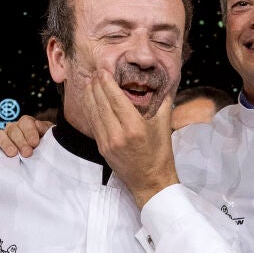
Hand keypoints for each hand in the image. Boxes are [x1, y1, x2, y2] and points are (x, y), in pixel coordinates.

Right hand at [0, 115, 51, 157]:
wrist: (40, 156)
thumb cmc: (44, 144)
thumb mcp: (49, 136)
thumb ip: (45, 129)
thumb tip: (38, 124)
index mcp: (27, 122)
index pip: (26, 122)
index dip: (30, 132)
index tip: (35, 143)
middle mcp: (14, 127)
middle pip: (14, 130)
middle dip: (21, 142)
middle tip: (27, 153)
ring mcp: (5, 135)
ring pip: (2, 135)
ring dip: (7, 144)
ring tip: (13, 154)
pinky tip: (4, 154)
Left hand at [82, 69, 178, 206]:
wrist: (151, 182)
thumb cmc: (160, 153)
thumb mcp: (164, 125)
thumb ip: (162, 102)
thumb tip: (164, 83)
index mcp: (135, 127)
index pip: (116, 99)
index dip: (107, 82)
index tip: (103, 70)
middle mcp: (118, 134)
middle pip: (102, 103)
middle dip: (96, 86)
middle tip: (94, 71)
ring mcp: (107, 142)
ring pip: (94, 113)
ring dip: (90, 96)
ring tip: (89, 82)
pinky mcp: (102, 148)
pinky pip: (93, 124)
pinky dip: (90, 109)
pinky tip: (90, 100)